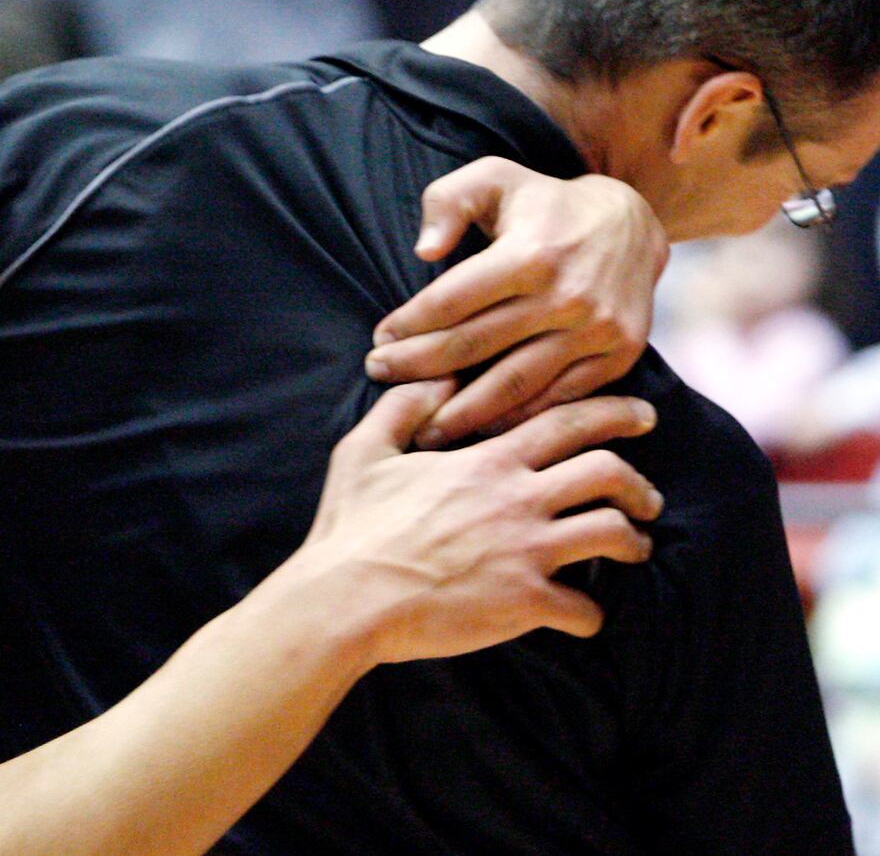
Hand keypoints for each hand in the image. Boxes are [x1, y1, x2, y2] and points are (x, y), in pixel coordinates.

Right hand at [298, 379, 661, 663]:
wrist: (345, 596)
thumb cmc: (351, 526)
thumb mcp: (364, 452)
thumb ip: (402, 408)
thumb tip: (435, 378)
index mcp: (485, 461)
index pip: (568, 422)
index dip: (616, 412)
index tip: (645, 415)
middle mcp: (517, 500)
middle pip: (609, 473)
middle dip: (640, 484)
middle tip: (649, 498)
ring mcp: (526, 552)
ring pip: (613, 534)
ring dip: (632, 542)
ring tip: (633, 549)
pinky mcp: (524, 603)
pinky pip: (585, 609)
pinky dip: (592, 615)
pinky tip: (585, 617)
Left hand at [365, 158, 667, 446]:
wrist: (630, 223)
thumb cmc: (542, 202)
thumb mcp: (493, 177)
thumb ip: (448, 202)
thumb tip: (424, 251)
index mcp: (532, 252)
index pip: (452, 301)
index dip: (409, 326)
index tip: (380, 341)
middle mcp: (568, 295)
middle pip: (474, 347)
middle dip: (418, 368)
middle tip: (381, 377)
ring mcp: (597, 331)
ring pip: (514, 385)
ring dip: (461, 411)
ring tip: (422, 424)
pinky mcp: (619, 356)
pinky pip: (557, 399)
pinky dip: (515, 417)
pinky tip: (479, 427)